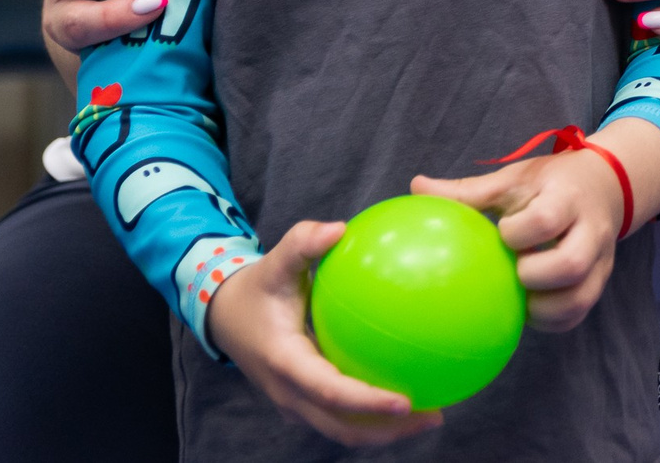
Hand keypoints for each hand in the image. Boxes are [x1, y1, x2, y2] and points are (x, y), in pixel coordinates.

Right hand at [204, 220, 441, 446]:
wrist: (225, 317)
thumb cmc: (258, 287)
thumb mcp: (275, 262)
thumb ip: (303, 243)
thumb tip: (339, 228)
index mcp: (286, 362)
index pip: (330, 392)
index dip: (366, 402)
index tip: (406, 402)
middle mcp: (290, 393)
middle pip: (342, 426)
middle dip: (388, 430)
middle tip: (434, 417)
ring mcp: (295, 403)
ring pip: (343, 430)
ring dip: (385, 431)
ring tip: (431, 415)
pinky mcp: (302, 403)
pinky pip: (340, 418)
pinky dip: (372, 417)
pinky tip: (409, 395)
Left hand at [410, 118, 659, 332]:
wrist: (607, 185)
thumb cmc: (548, 183)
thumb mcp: (513, 179)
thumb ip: (469, 190)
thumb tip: (416, 187)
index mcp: (567, 198)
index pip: (546, 220)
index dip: (519, 232)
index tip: (502, 232)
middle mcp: (591, 231)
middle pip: (570, 264)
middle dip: (534, 275)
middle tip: (512, 272)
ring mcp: (601, 260)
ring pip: (579, 298)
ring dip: (543, 307)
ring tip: (517, 300)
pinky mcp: (600, 281)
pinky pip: (577, 313)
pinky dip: (551, 320)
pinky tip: (526, 312)